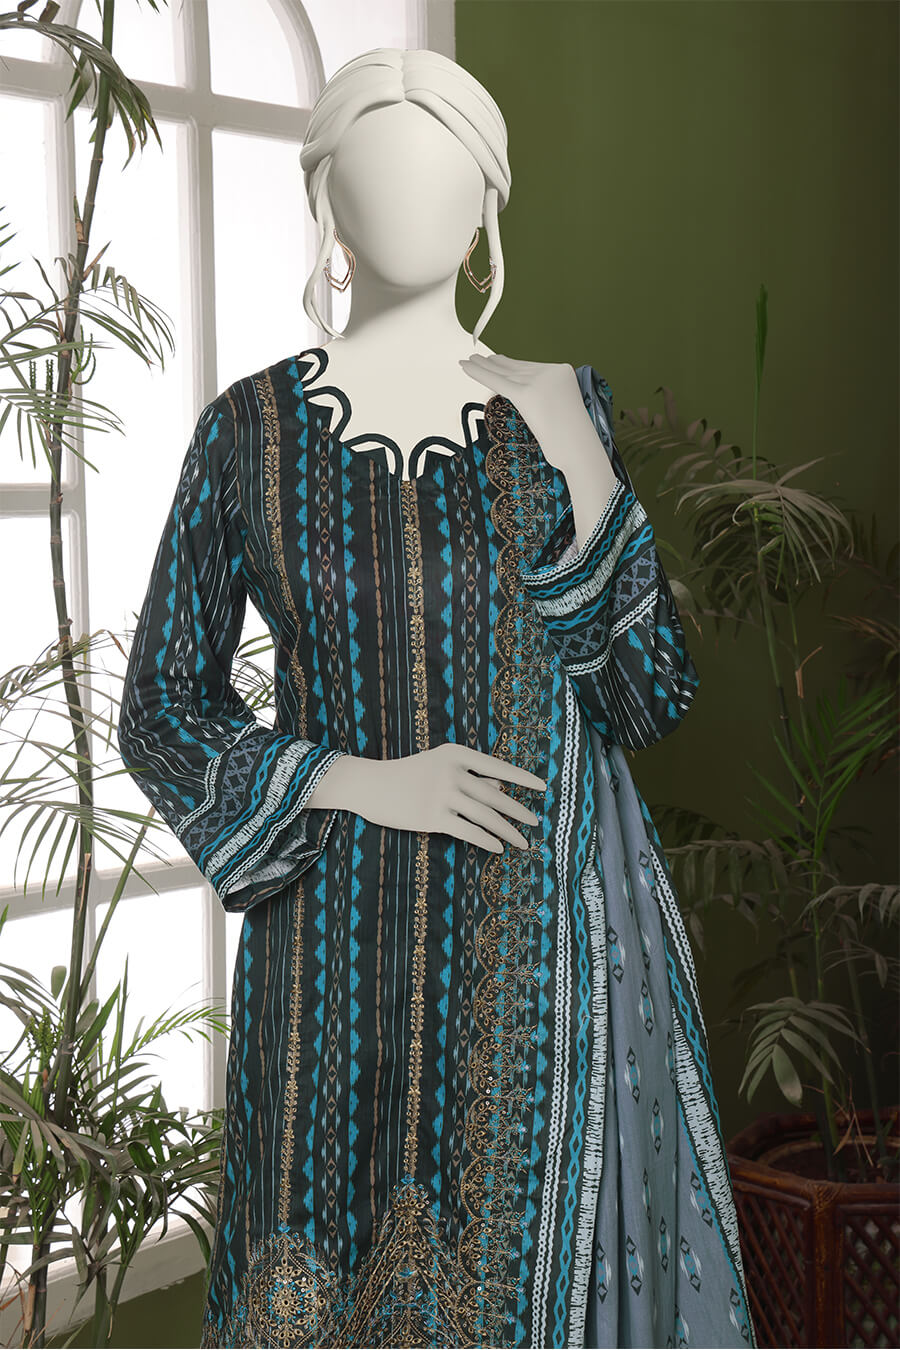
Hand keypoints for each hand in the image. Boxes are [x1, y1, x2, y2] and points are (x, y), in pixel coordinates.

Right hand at [346, 743, 546, 854]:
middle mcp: (452, 772)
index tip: (543, 787)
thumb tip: (501, 789)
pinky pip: (468, 831)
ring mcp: (442, 794)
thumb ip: (468, 776)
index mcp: (455, 753)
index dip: (522, 778)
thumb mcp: (437, 766)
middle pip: (495, 795)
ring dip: (508, 831)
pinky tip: (498, 848)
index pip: (497, 766)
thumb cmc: (405, 775)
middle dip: (518, 811)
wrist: (368, 784)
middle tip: (535, 822)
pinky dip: (486, 841)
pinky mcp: (433, 817)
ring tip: (523, 842)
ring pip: (486, 816)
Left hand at [458, 352, 589, 470]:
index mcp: (564, 371)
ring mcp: (539, 380)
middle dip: (496, 364)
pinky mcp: (526, 394)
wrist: (580, 450)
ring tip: (469, 361)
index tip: (497, 360)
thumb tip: (529, 398)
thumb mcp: (562, 409)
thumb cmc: (573, 440)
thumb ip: (547, 397)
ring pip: (504, 373)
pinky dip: (478, 372)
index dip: (510, 365)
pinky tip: (465, 366)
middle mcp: (552, 371)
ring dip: (483, 366)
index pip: (531, 367)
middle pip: (517, 368)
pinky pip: (497, 380)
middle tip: (480, 357)